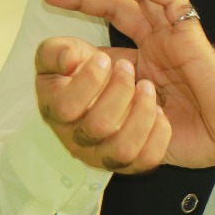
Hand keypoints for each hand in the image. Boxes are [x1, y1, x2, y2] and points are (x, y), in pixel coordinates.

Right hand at [35, 37, 169, 171]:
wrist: (102, 85)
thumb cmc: (80, 68)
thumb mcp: (61, 51)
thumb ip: (56, 51)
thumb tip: (68, 62)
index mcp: (55, 111)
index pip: (65, 107)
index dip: (88, 81)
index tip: (104, 58)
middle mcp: (76, 140)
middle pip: (98, 127)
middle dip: (119, 91)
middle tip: (128, 68)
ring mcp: (102, 156)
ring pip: (123, 150)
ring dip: (141, 114)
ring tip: (148, 87)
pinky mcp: (130, 163)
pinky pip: (147, 160)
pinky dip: (158, 135)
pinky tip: (159, 110)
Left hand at [42, 0, 214, 168]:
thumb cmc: (197, 136)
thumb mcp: (143, 128)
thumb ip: (119, 116)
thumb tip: (83, 113)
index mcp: (147, 68)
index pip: (107, 44)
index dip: (80, 42)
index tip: (54, 48)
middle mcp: (158, 46)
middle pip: (117, 11)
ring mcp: (173, 36)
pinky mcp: (190, 32)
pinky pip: (168, 0)